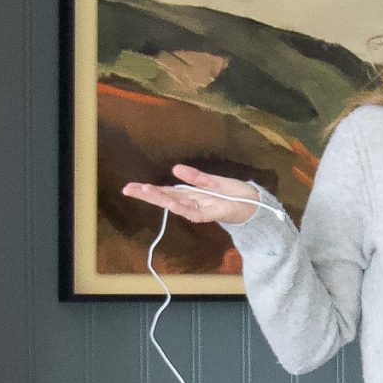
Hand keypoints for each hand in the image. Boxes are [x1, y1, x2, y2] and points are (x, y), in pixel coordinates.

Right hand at [120, 163, 261, 228]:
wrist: (255, 206)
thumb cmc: (235, 194)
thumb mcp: (214, 181)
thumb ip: (196, 177)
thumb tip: (175, 168)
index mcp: (191, 194)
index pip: (166, 191)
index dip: (148, 189)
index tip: (130, 187)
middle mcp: (192, 203)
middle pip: (166, 198)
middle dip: (147, 194)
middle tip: (128, 189)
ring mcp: (201, 210)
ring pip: (176, 205)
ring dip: (161, 199)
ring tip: (145, 191)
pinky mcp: (212, 214)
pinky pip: (194, 212)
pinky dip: (182, 208)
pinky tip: (171, 203)